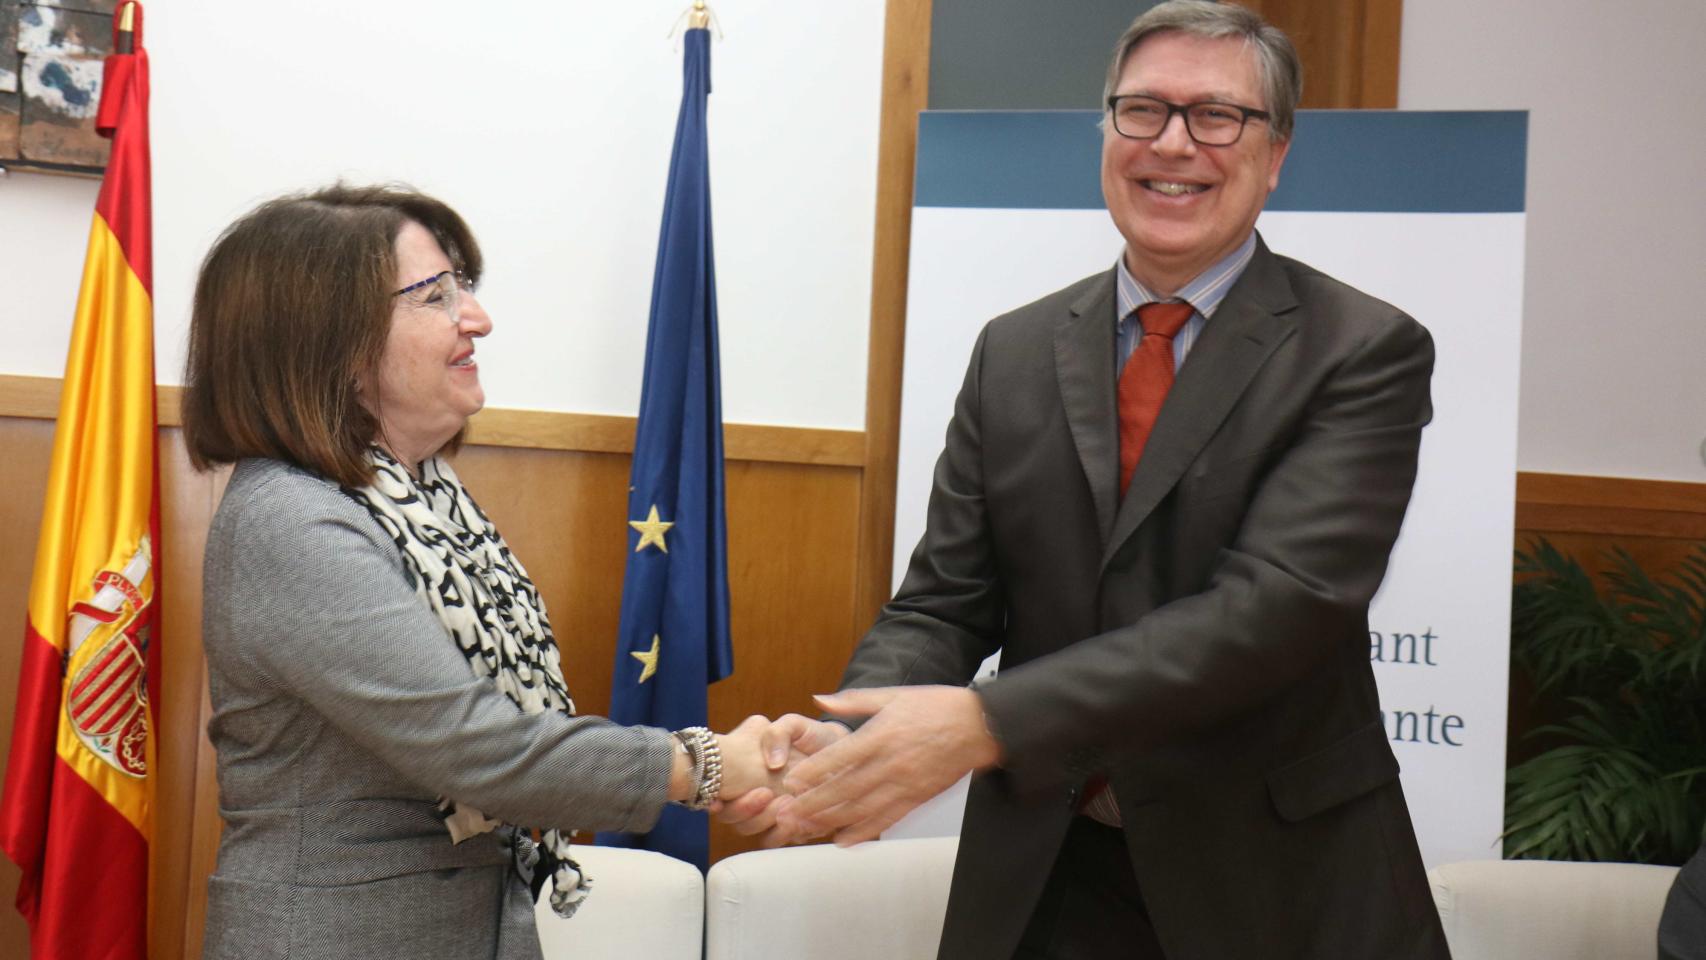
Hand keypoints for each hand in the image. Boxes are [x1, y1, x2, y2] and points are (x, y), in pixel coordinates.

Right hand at [713, 714, 846, 844]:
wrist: (840, 752)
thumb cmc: (812, 737)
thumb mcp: (793, 726)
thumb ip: (777, 734)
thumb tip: (772, 763)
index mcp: (743, 772)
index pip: (715, 791)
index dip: (712, 800)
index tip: (720, 800)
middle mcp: (750, 796)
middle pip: (731, 817)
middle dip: (743, 810)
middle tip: (765, 793)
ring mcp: (768, 815)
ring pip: (752, 832)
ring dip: (764, 821)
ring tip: (786, 802)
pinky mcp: (788, 828)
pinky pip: (779, 839)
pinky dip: (785, 832)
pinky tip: (801, 818)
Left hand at [777, 686, 1000, 846]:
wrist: (980, 726)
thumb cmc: (937, 707)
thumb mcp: (894, 695)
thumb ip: (854, 701)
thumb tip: (819, 698)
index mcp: (883, 734)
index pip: (842, 756)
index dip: (815, 771)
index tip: (792, 782)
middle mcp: (892, 762)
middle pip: (846, 789)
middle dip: (814, 803)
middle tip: (788, 814)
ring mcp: (905, 784)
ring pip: (862, 808)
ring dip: (831, 820)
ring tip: (806, 828)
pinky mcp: (918, 798)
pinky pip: (886, 819)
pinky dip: (864, 831)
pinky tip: (843, 839)